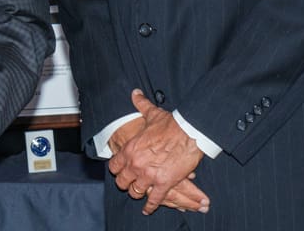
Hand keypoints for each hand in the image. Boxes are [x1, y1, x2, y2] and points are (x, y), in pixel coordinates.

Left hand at [108, 90, 207, 214]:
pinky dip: (151, 206)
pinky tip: (148, 208)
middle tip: (129, 183)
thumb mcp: (152, 113)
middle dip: (125, 183)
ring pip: (135, 191)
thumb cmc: (171, 124)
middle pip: (122, 182)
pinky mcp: (163, 183)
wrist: (189, 132)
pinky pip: (154, 199)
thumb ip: (140, 104)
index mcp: (130, 149)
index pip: (114, 166)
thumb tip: (135, 93)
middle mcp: (135, 164)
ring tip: (139, 193)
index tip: (120, 170)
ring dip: (137, 193)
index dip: (116, 169)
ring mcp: (148, 175)